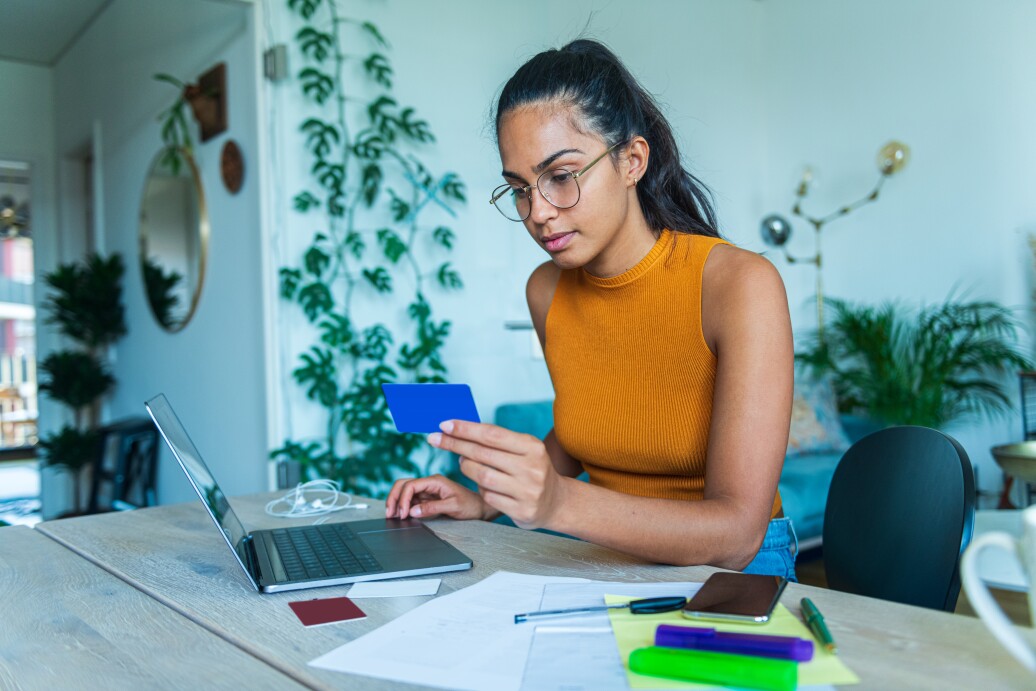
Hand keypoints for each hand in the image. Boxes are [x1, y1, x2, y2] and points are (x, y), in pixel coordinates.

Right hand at [385, 474, 489, 520]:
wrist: (479, 508)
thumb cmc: (470, 505)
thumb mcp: (453, 506)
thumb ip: (432, 508)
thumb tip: (412, 511)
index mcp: (435, 481)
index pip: (411, 485)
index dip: (403, 498)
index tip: (403, 513)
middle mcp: (429, 483)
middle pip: (403, 484)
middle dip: (394, 497)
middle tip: (390, 513)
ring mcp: (427, 491)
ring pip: (405, 492)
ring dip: (397, 502)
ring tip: (393, 515)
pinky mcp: (427, 498)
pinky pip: (410, 500)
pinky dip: (403, 506)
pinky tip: (401, 515)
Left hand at [428, 420, 566, 529]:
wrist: (556, 501)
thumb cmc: (532, 470)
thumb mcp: (524, 449)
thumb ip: (498, 441)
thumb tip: (460, 429)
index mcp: (532, 446)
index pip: (492, 434)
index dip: (465, 429)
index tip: (444, 424)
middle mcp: (532, 467)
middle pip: (483, 453)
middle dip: (455, 444)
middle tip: (436, 439)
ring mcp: (528, 490)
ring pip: (482, 476)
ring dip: (466, 467)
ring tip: (463, 462)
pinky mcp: (521, 510)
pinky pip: (488, 496)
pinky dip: (479, 488)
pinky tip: (481, 483)